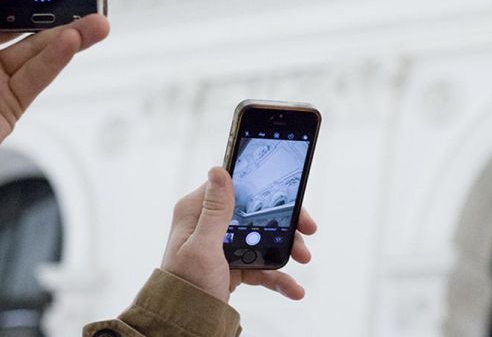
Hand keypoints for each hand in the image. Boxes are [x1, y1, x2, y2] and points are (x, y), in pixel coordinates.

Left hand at [161, 167, 316, 302]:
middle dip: (285, 223)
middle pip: (256, 212)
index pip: (237, 187)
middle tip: (307, 230)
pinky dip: (278, 275)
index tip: (291, 199)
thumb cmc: (186, 288)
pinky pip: (260, 264)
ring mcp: (222, 245)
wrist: (184, 326)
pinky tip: (292, 287)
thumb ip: (215, 210)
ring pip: (263, 237)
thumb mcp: (203, 247)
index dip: (265, 191)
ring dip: (286, 248)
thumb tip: (218, 170)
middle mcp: (210, 224)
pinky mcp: (231, 265)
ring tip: (302, 258)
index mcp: (197, 211)